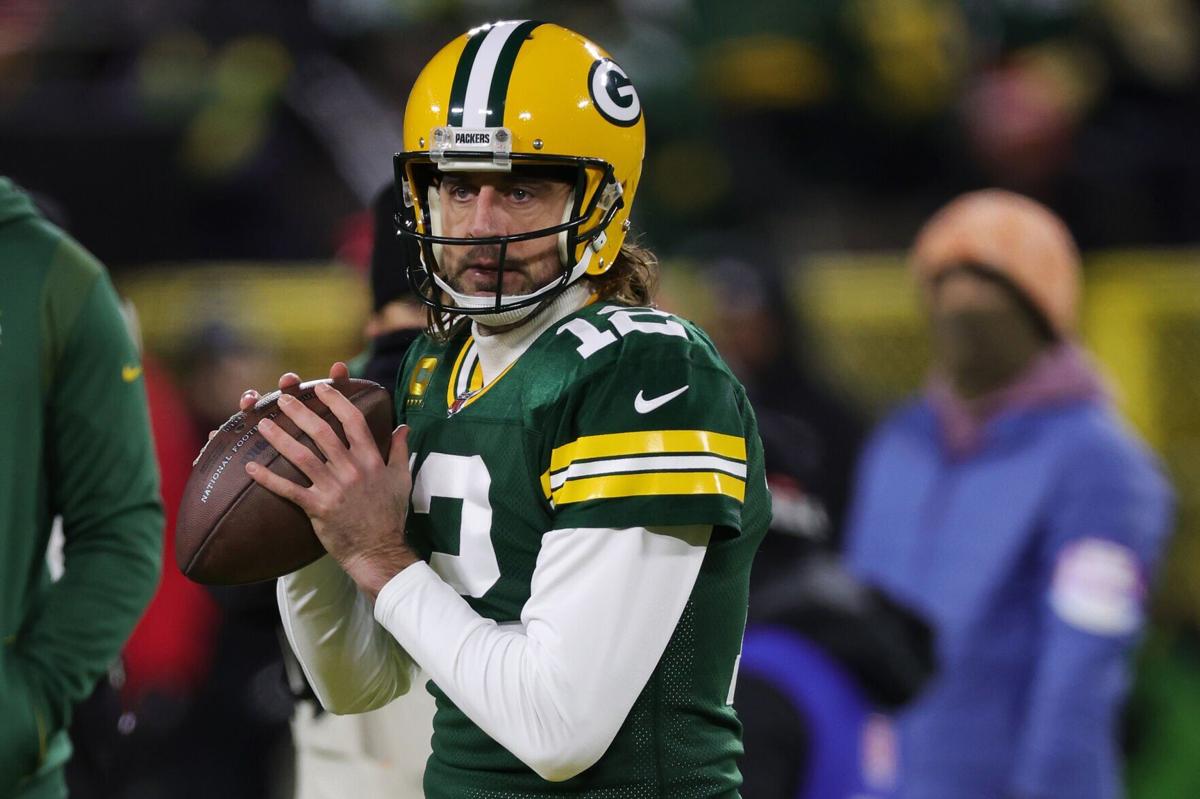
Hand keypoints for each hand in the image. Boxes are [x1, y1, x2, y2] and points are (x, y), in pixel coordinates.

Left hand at [243, 362, 419, 596]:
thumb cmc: (390, 515)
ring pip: (301, 456)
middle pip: (322, 433)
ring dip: (279, 438)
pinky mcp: (317, 508)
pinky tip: (251, 467)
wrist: (378, 550)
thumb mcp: (401, 479)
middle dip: (300, 412)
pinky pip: (289, 489)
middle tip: (283, 398)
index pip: (353, 421)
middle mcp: (351, 470)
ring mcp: (333, 488)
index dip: (336, 401)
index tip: (322, 387)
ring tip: (262, 424)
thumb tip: (403, 427)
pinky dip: (269, 478)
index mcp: (371, 460)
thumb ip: (399, 450)